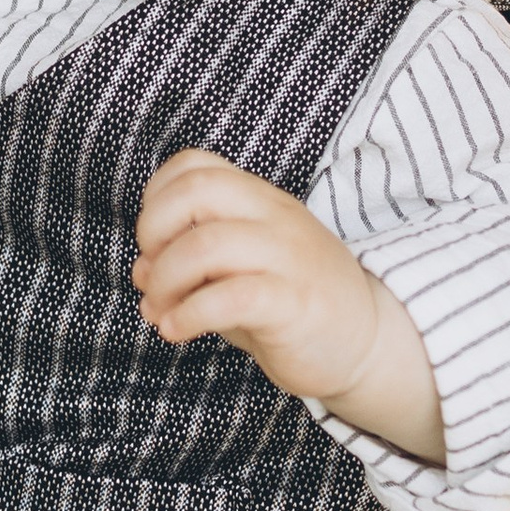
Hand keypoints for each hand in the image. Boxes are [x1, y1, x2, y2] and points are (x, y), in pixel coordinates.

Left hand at [131, 151, 443, 461]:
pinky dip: (188, 314)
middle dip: (152, 230)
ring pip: (206, 244)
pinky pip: (231, 296)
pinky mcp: (295, 304)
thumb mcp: (242, 271)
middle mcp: (276, 218)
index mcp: (261, 200)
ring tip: (160, 311)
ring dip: (165, 280)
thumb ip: (194, 264)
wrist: (368, 345)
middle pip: (196, 191)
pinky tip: (177, 330)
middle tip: (151, 273)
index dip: (156, 198)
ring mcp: (289, 258)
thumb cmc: (295, 304)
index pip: (195, 165)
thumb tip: (141, 272)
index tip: (152, 243)